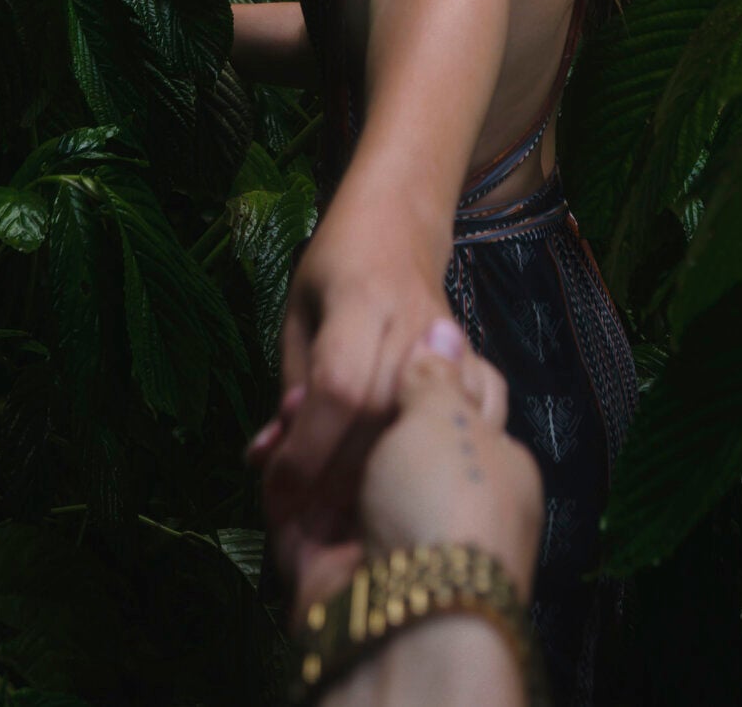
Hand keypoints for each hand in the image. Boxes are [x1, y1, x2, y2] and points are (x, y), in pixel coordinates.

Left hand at [261, 186, 454, 588]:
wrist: (403, 220)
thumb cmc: (338, 262)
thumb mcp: (300, 310)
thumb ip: (294, 382)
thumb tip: (270, 463)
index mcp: (360, 299)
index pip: (338, 386)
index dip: (307, 447)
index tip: (277, 489)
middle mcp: (412, 324)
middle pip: (377, 418)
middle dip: (331, 479)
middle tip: (297, 521)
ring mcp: (449, 345)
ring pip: (412, 430)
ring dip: (370, 482)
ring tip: (332, 518)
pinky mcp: (470, 364)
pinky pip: (450, 427)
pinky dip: (418, 464)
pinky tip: (389, 489)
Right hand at [293, 321, 543, 629]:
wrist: (407, 611)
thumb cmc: (445, 500)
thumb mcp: (450, 422)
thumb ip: (435, 375)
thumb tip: (442, 334)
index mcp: (487, 467)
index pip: (453, 406)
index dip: (415, 371)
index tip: (391, 340)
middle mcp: (437, 499)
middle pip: (384, 435)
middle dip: (345, 407)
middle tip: (314, 381)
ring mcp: (382, 533)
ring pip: (338, 470)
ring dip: (304, 440)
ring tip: (282, 413)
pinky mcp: (330, 562)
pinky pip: (301, 510)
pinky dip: (281, 482)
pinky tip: (265, 453)